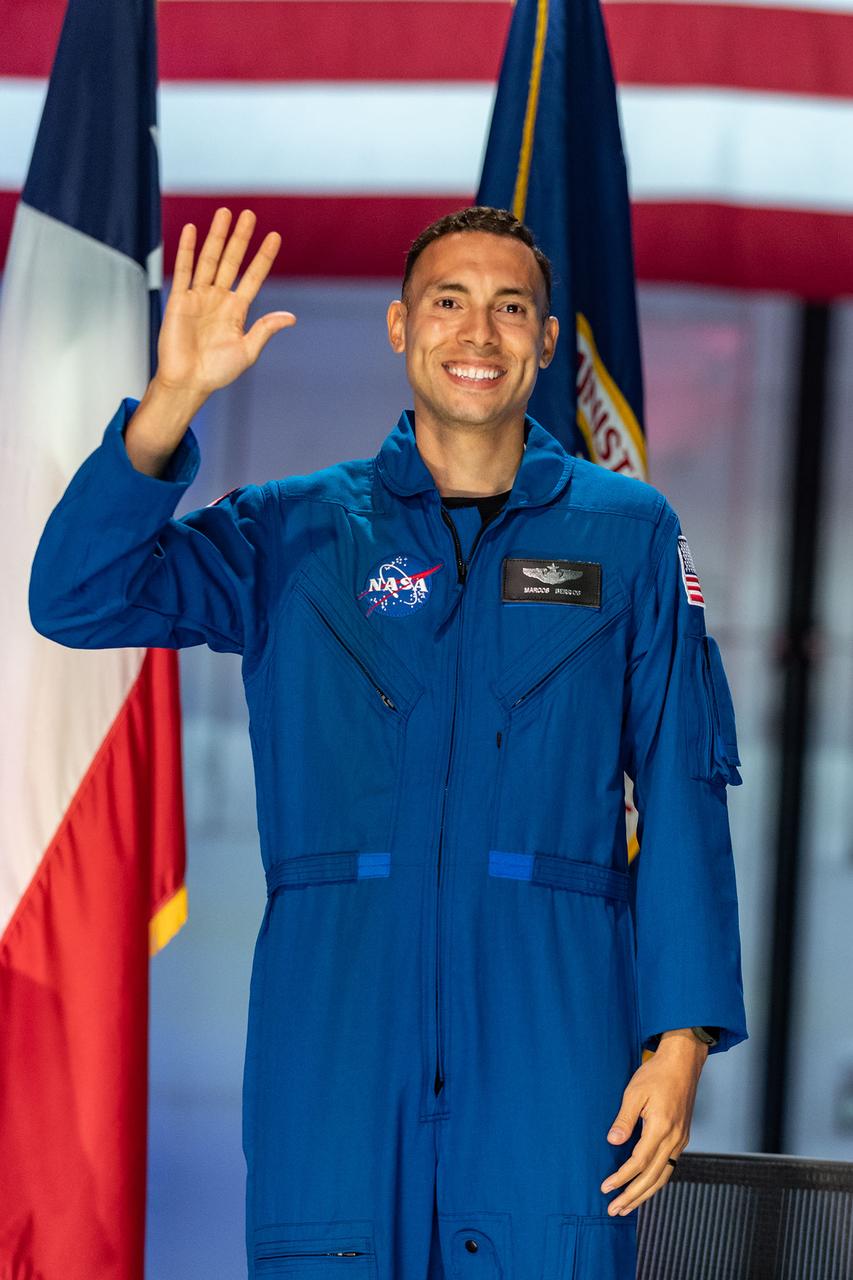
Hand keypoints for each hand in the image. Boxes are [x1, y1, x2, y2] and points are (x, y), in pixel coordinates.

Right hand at [155, 207, 295, 399]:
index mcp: (237, 310)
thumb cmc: (217, 372)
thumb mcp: (247, 351)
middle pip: (232, 261)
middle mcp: (218, 299)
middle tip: (249, 214)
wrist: (188, 382)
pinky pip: (184, 270)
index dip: (264, 257)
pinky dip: (188, 250)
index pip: (254, 277)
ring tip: (225, 213)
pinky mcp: (179, 300)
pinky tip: (194, 230)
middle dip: (240, 238)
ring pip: (209, 259)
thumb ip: (265, 330)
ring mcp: (198, 297)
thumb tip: (291, 317)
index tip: (275, 236)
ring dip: (217, 236)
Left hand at [599, 1029, 706, 1215]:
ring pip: (663, 1176)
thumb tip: (613, 1142)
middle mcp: (674, 1138)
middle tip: (614, 1210)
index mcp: (661, 1127)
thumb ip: (624, 1119)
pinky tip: (645, 1187)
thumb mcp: (634, 1092)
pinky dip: (656, 1182)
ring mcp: (681, 1140)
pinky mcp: (682, 1138)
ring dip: (644, 1194)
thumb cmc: (657, 1073)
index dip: (621, 1178)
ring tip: (627, 1207)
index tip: (605, 1188)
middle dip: (632, 1196)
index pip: (638, 1162)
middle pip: (652, 1177)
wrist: (683, 1062)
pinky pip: (670, 1167)